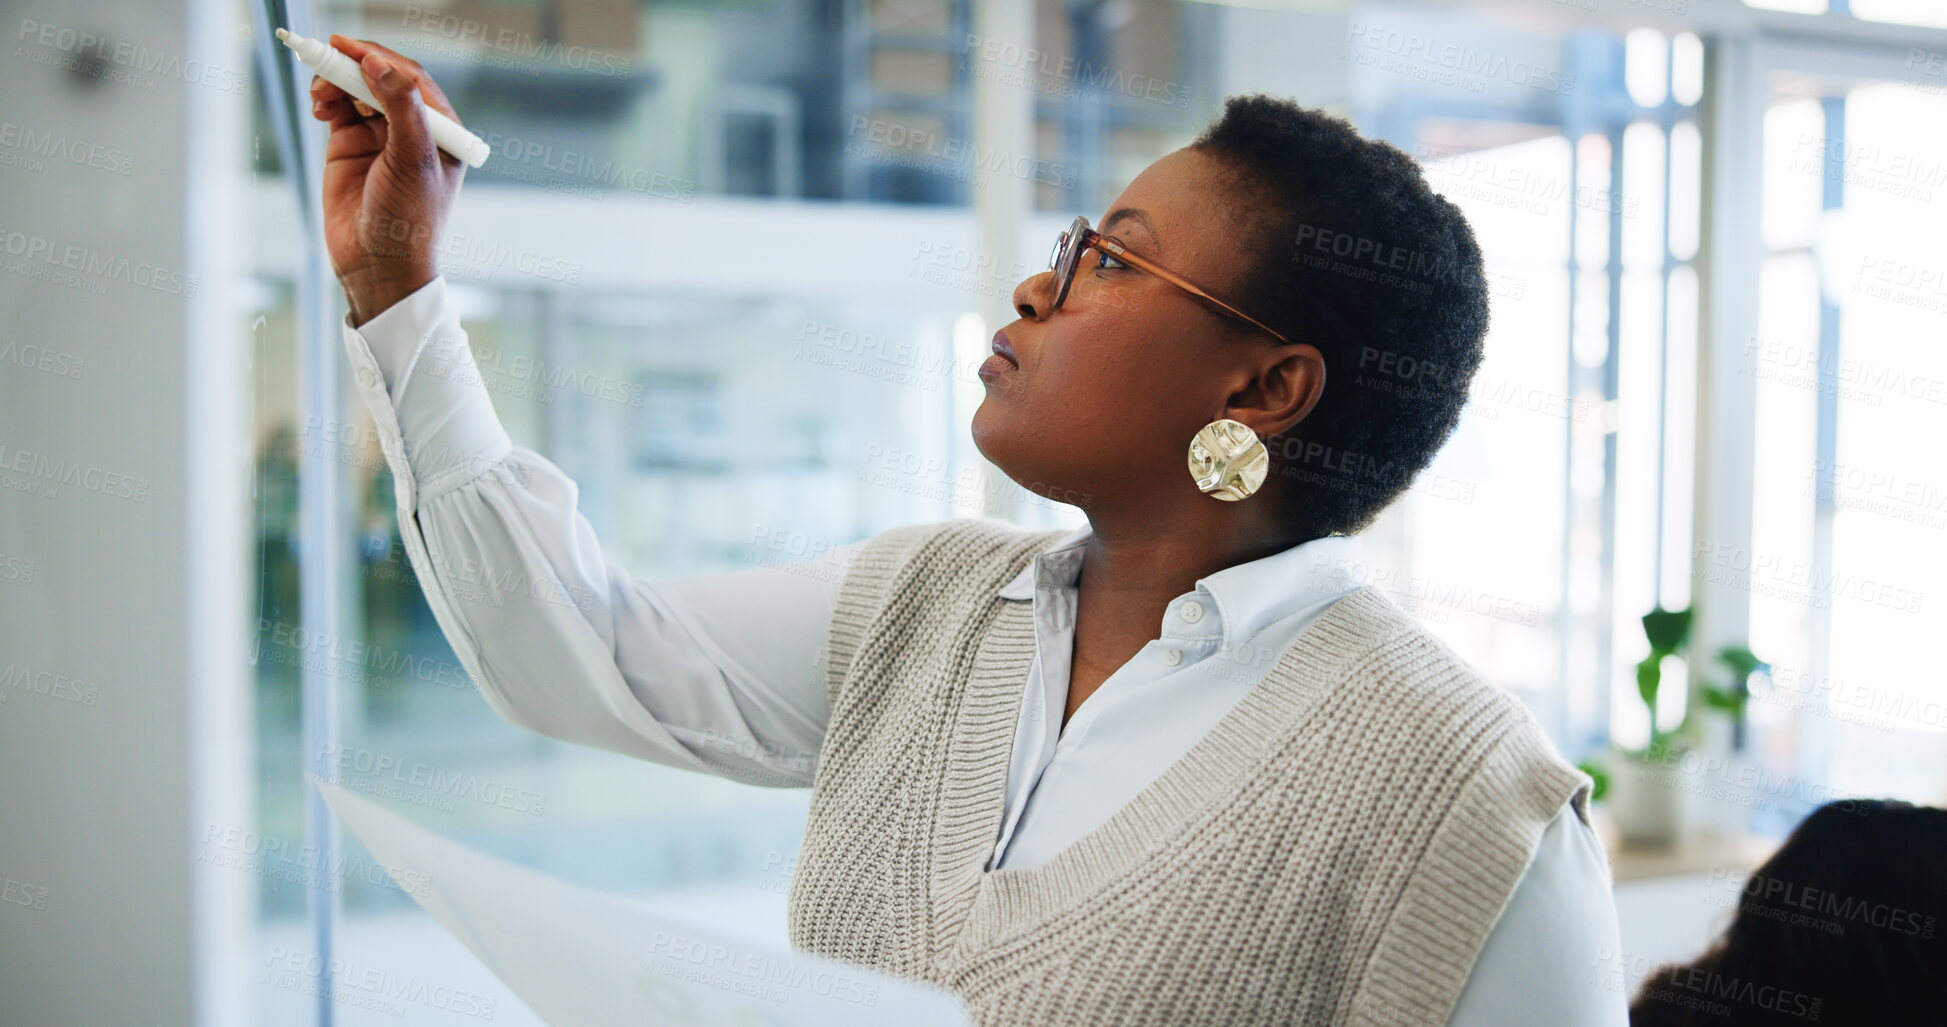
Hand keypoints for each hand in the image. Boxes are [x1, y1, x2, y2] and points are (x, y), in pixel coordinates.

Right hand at [309, 35, 467, 326]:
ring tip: (321, 94)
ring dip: (336, 82)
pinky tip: (319, 106)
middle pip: (381, 79)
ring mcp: (380, 138)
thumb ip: (400, 108)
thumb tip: (380, 64)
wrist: (376, 267)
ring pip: (356, 90)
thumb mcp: (411, 161)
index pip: (411, 79)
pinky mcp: (350, 147)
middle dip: (354, 66)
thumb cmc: (407, 221)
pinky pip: (338, 109)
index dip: (380, 58)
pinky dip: (326, 99)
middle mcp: (412, 130)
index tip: (350, 47)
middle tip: (325, 54)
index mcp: (441, 131)